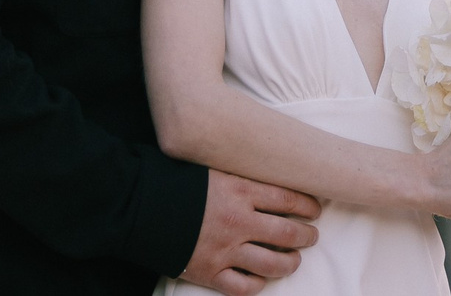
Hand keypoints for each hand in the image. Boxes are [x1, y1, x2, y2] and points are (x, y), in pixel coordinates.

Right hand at [180, 170, 321, 294]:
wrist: (135, 205)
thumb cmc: (171, 180)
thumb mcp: (209, 167)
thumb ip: (237, 175)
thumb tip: (263, 176)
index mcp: (238, 189)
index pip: (288, 199)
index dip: (308, 206)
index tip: (315, 210)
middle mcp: (237, 221)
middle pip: (287, 234)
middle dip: (306, 237)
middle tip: (311, 236)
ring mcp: (225, 250)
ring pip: (273, 264)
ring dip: (290, 263)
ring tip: (294, 260)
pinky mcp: (209, 272)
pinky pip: (244, 287)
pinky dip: (258, 285)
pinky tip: (262, 279)